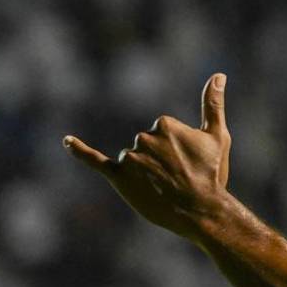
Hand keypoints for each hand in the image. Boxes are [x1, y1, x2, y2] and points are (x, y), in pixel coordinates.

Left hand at [64, 73, 232, 239]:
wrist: (201, 211)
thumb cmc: (212, 174)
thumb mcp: (218, 137)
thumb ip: (214, 104)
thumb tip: (219, 75)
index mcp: (164, 123)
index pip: (164, 132)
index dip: (179, 150)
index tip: (190, 163)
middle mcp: (143, 137)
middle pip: (147, 144)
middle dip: (162, 160)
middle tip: (179, 178)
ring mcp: (130, 158)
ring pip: (134, 159)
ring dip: (147, 172)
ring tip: (166, 188)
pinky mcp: (120, 178)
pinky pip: (95, 161)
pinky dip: (80, 151)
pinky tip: (67, 141)